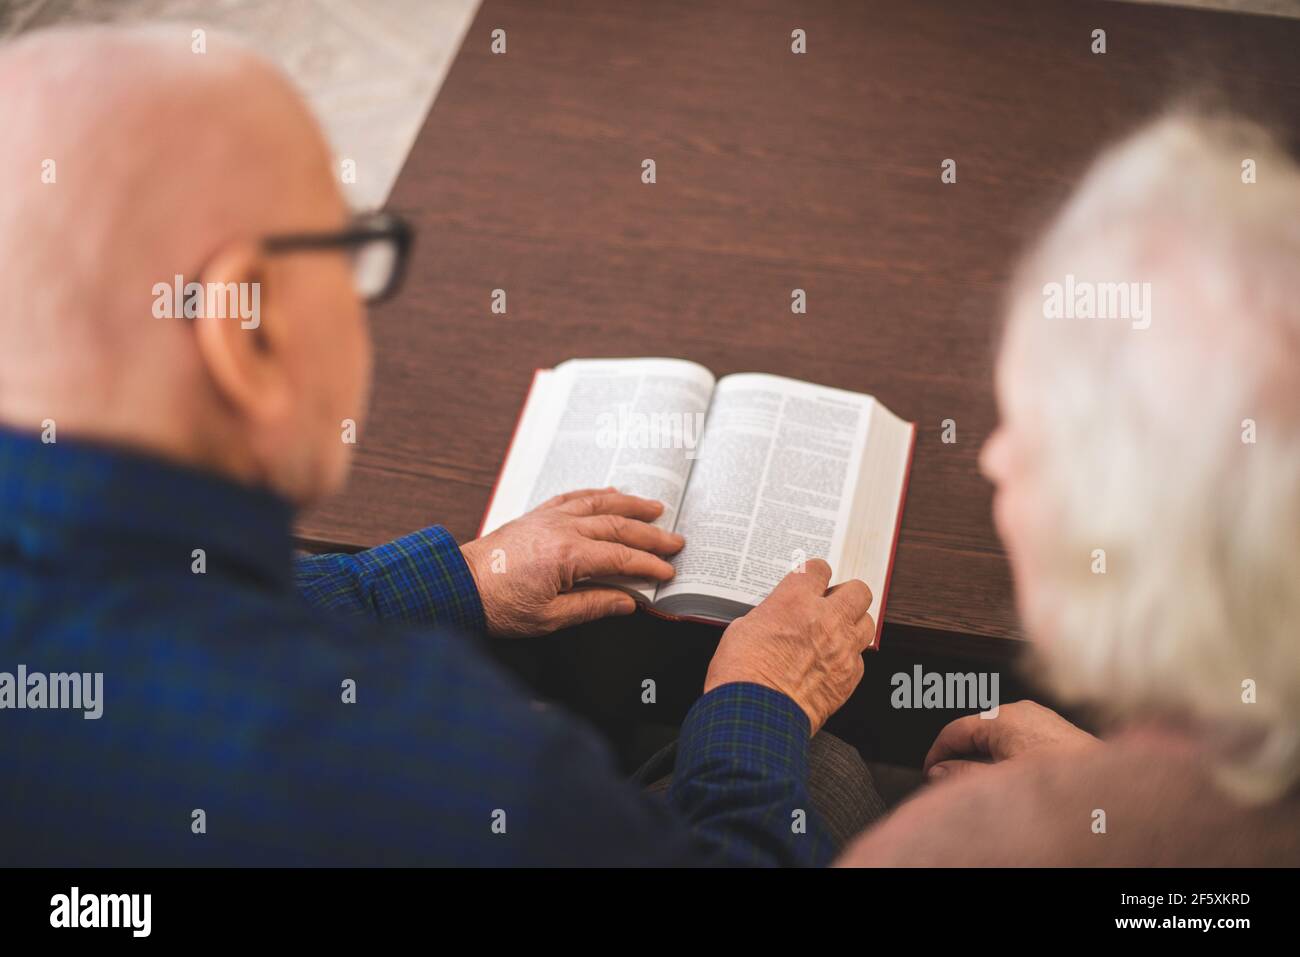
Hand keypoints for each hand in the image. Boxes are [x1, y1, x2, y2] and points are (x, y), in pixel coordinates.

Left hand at [460, 487, 683, 636]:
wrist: (459, 585)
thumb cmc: (498, 605)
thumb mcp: (549, 617)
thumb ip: (593, 605)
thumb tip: (627, 601)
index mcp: (567, 556)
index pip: (621, 559)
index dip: (648, 566)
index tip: (668, 572)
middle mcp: (561, 529)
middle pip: (618, 527)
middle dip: (650, 535)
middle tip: (675, 541)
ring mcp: (548, 517)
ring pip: (599, 504)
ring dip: (631, 505)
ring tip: (655, 508)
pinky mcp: (536, 515)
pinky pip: (574, 497)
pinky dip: (597, 494)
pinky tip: (611, 493)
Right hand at [703, 559, 872, 734]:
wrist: (755, 716)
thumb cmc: (740, 674)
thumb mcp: (743, 628)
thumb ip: (770, 615)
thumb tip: (777, 618)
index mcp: (795, 600)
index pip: (818, 569)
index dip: (815, 575)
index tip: (812, 581)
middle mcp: (826, 619)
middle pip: (858, 590)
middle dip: (846, 595)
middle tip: (832, 605)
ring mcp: (842, 649)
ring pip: (868, 623)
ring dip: (853, 624)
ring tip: (836, 634)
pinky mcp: (849, 677)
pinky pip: (860, 659)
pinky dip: (849, 659)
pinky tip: (831, 665)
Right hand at [923, 700, 1098, 781]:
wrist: (1110, 791)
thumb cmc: (1060, 785)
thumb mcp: (999, 782)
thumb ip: (962, 775)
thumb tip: (938, 772)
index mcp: (1001, 718)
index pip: (954, 730)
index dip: (936, 754)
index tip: (930, 773)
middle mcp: (1020, 710)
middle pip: (975, 731)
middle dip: (961, 757)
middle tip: (951, 784)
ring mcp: (1039, 718)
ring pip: (997, 736)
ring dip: (984, 758)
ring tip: (982, 785)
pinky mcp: (1054, 730)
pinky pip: (1018, 739)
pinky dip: (1006, 756)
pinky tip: (1010, 778)